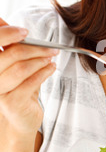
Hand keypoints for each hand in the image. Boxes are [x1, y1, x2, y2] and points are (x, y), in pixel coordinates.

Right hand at [0, 18, 57, 134]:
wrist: (22, 121)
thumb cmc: (21, 93)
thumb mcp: (18, 69)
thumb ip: (16, 51)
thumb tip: (19, 30)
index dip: (7, 32)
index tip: (24, 32)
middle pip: (11, 54)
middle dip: (34, 48)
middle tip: (50, 48)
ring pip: (21, 68)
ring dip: (40, 60)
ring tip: (51, 58)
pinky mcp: (11, 102)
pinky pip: (31, 82)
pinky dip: (44, 72)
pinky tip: (51, 68)